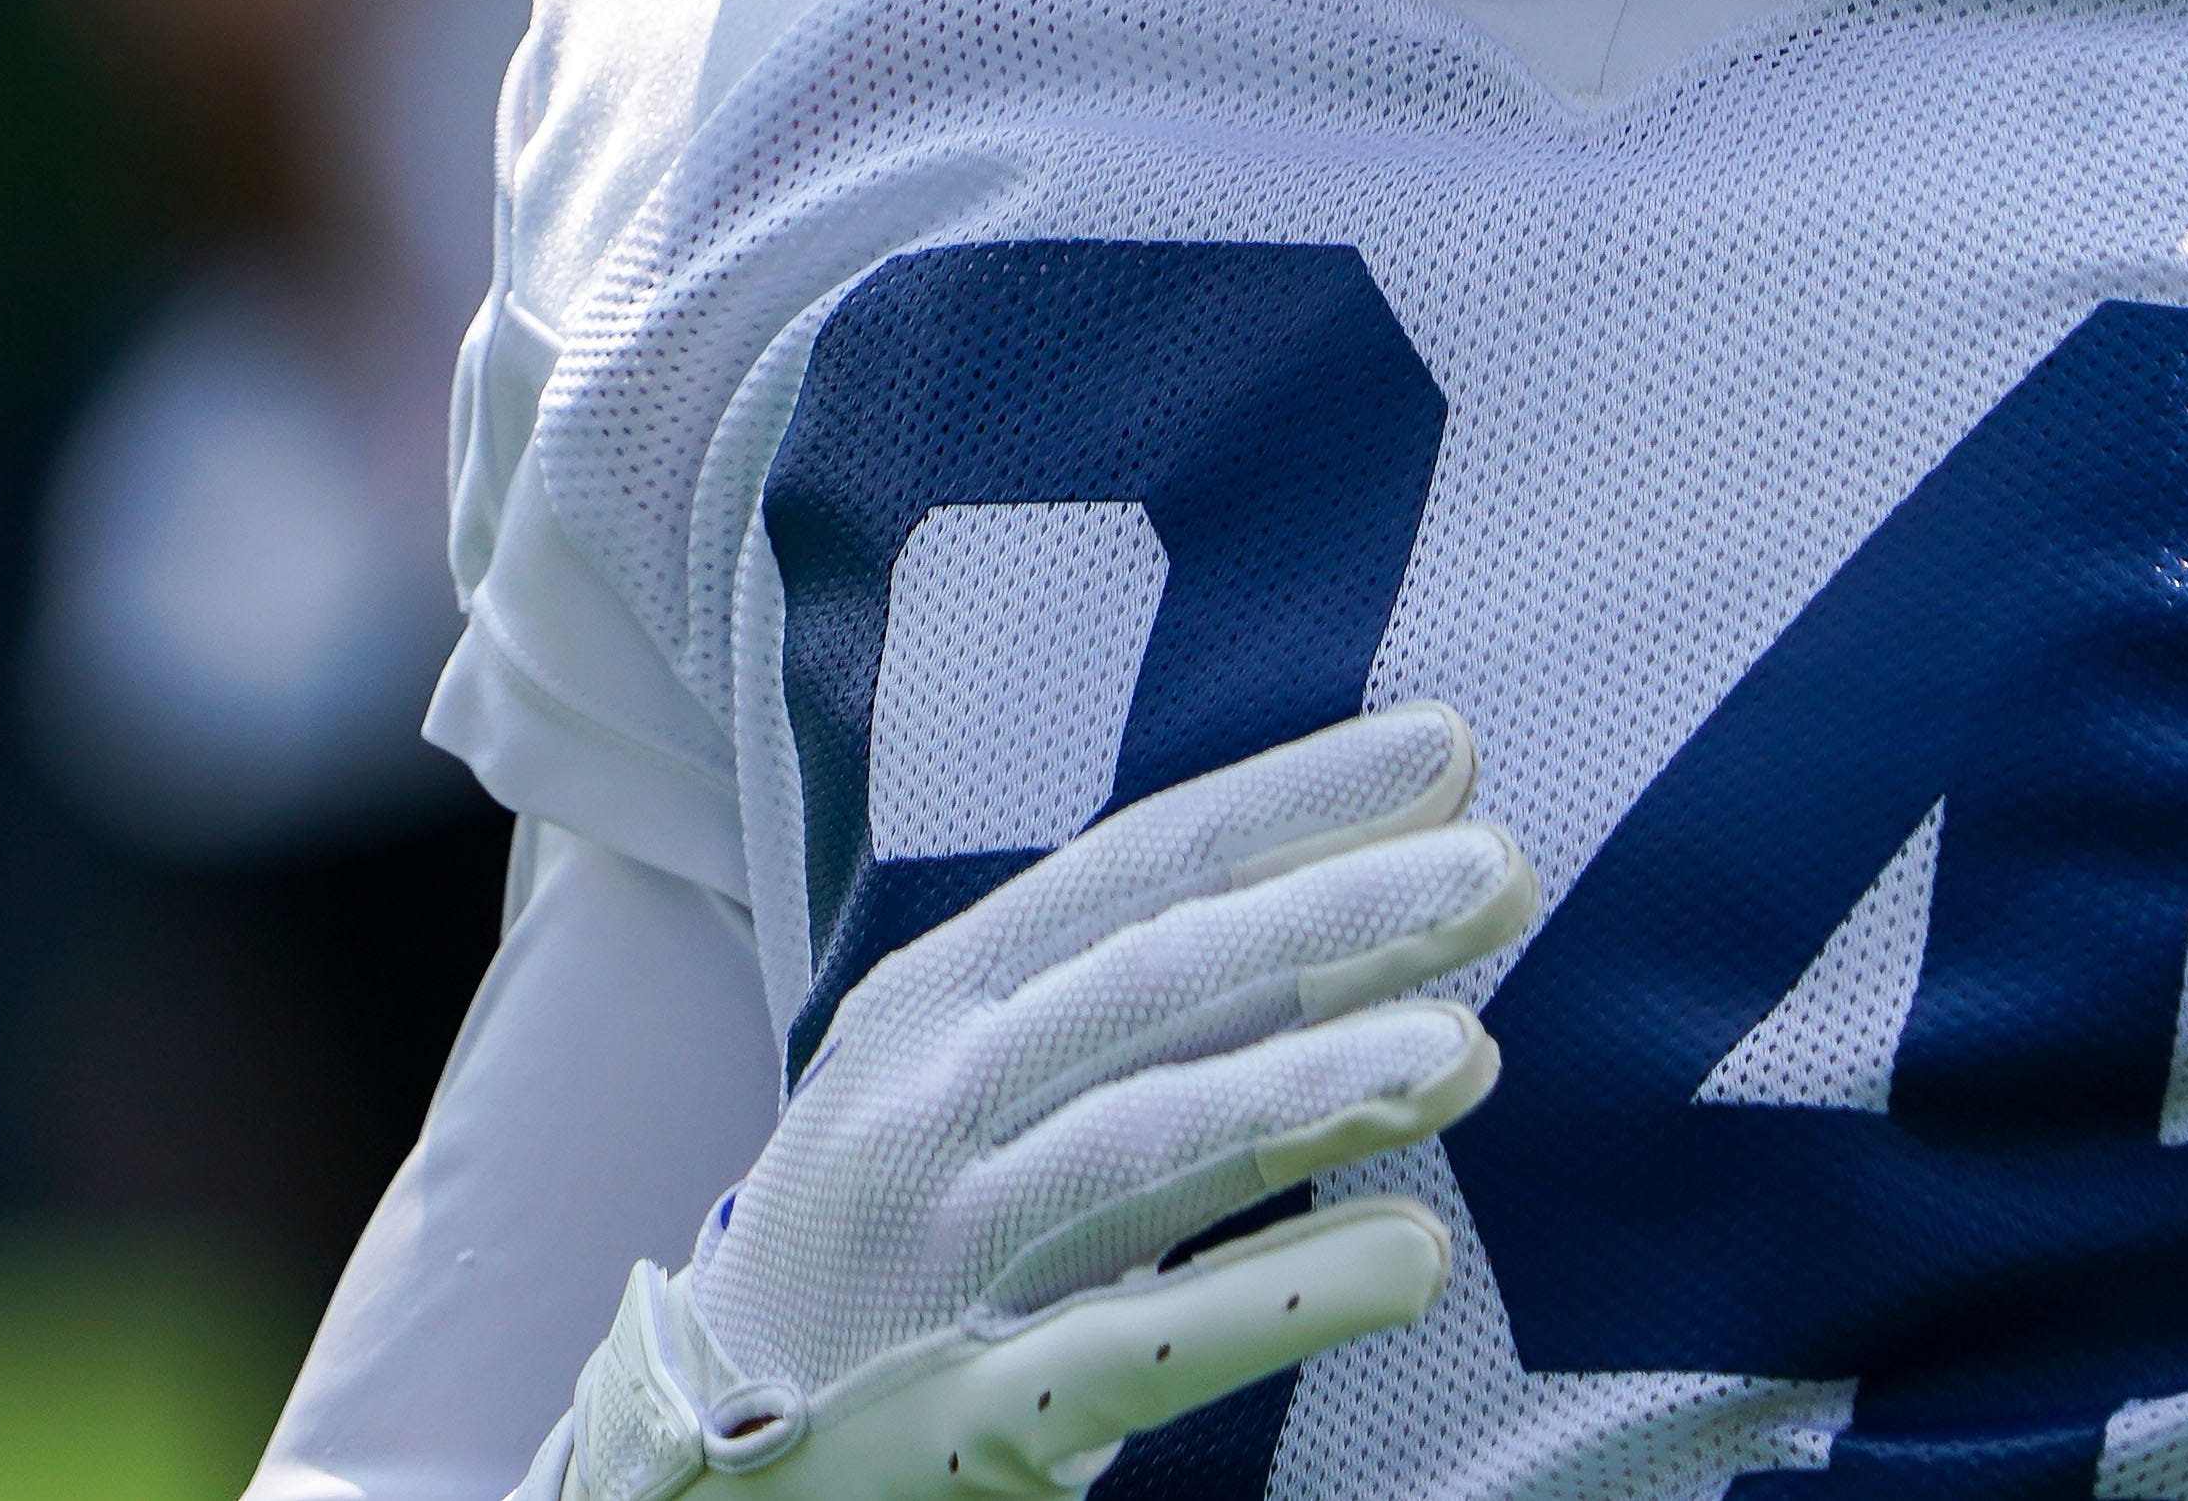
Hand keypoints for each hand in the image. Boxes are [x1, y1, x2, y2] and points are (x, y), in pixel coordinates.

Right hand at [533, 702, 1538, 1500]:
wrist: (681, 1465)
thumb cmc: (869, 1246)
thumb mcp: (947, 1084)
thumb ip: (1113, 1005)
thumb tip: (1337, 898)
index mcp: (931, 1002)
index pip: (1137, 869)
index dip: (1293, 804)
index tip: (1449, 756)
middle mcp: (924, 1106)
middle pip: (1161, 981)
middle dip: (1341, 917)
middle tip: (1506, 873)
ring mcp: (939, 1258)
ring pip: (1150, 1142)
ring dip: (1317, 1083)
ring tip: (1470, 1051)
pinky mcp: (969, 1408)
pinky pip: (1141, 1341)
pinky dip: (1281, 1292)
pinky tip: (1410, 1258)